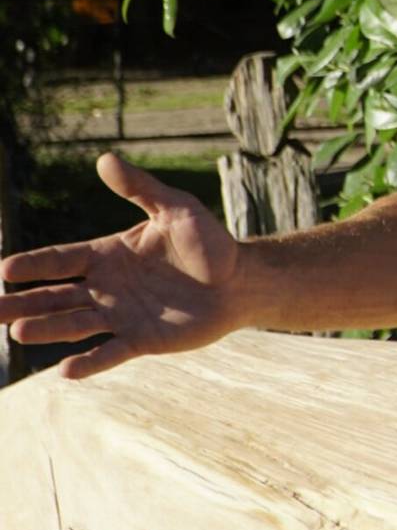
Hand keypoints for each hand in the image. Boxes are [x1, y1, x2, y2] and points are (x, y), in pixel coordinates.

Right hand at [0, 153, 244, 379]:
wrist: (241, 281)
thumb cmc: (208, 241)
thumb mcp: (175, 208)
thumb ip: (140, 188)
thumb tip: (105, 159)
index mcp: (107, 254)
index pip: (61, 259)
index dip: (33, 264)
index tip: (5, 269)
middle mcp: (106, 287)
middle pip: (55, 296)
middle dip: (23, 302)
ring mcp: (121, 315)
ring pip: (75, 324)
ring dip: (48, 329)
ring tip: (19, 333)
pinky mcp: (141, 340)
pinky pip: (110, 353)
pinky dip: (89, 362)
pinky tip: (66, 370)